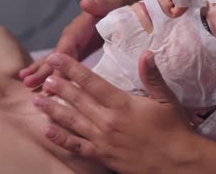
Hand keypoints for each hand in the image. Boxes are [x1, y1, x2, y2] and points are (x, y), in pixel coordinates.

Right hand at [19, 0, 115, 87]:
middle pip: (54, 57)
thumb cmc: (110, 8)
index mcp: (76, 31)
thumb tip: (86, 1)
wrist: (112, 9)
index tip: (49, 78)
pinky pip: (63, 65)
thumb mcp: (106, 6)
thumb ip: (98, 5)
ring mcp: (71, 46)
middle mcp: (69, 39)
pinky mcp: (76, 52)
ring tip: (27, 85)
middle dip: (42, 71)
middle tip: (28, 84)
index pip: (64, 50)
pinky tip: (48, 86)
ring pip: (54, 62)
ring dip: (42, 74)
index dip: (56, 64)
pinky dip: (55, 75)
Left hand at [33, 52, 198, 172]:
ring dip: (54, 110)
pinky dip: (61, 138)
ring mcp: (103, 140)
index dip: (73, 69)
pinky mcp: (103, 156)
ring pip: (73, 122)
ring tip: (38, 100)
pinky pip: (77, 146)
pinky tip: (48, 130)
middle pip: (78, 100)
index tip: (58, 58)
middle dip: (60, 87)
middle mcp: (108, 121)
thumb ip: (152, 77)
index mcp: (123, 104)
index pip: (92, 82)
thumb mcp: (166, 100)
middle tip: (46, 76)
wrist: (177, 162)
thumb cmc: (173, 129)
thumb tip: (146, 53)